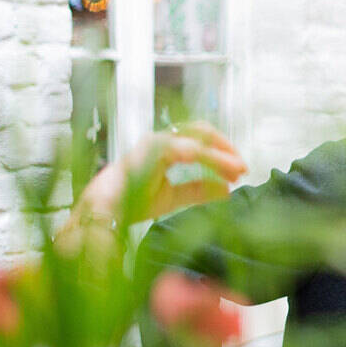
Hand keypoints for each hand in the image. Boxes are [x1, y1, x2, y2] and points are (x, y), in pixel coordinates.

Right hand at [76, 122, 245, 225]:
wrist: (103, 216)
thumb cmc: (130, 201)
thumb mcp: (174, 197)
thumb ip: (199, 191)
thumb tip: (228, 190)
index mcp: (166, 149)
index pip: (202, 140)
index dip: (224, 153)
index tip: (242, 171)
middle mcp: (160, 142)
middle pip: (201, 130)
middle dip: (225, 147)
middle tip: (243, 167)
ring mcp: (152, 144)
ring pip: (195, 139)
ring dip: (218, 155)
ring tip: (236, 170)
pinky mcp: (146, 152)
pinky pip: (179, 149)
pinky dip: (201, 156)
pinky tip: (217, 170)